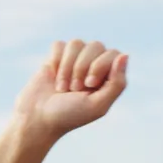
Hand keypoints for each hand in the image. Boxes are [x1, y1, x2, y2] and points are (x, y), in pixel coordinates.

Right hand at [12, 39, 128, 141]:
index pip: (113, 54)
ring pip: (76, 43)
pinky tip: (53, 76)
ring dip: (67, 67)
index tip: (89, 85)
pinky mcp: (56, 57)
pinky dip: (55, 61)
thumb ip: (117, 84)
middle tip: (74, 89)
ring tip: (62, 87)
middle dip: (82, 68)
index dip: (100, 66)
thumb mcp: (98, 105)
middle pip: (96, 45)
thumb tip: (125, 55)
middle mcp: (93, 64)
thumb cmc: (70, 115)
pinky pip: (59, 45)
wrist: (38, 118)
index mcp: (108, 76)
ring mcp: (74, 59)